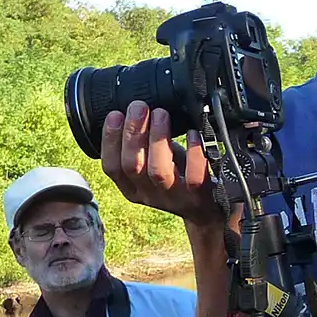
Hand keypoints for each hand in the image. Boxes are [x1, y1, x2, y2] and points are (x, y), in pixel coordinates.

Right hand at [99, 102, 223, 225]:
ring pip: (158, 171)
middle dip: (133, 133)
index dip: (109, 140)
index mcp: (132, 187)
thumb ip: (142, 143)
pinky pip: (193, 177)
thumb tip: (133, 108)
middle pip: (133, 166)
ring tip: (161, 114)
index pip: (111, 167)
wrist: (207, 209)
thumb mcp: (153, 162)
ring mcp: (174, 197)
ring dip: (157, 138)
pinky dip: (193, 152)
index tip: (115, 114)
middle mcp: (149, 195)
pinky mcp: (198, 197)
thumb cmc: (178, 176)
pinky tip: (192, 133)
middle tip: (139, 107)